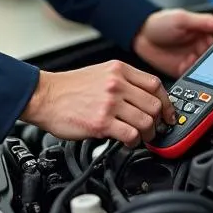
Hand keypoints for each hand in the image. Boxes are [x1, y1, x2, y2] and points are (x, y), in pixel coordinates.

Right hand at [21, 60, 177, 146]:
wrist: (44, 96)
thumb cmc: (68, 88)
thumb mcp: (100, 73)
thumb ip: (123, 82)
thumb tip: (144, 99)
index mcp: (119, 70)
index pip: (156, 85)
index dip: (167, 103)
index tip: (168, 114)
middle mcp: (117, 84)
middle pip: (155, 105)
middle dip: (158, 121)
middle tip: (153, 129)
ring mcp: (110, 103)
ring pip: (147, 122)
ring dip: (147, 134)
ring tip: (139, 137)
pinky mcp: (102, 122)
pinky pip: (131, 135)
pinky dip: (133, 143)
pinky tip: (126, 142)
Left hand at [133, 9, 212, 77]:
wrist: (138, 35)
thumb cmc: (160, 22)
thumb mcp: (184, 19)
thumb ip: (207, 22)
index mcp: (205, 36)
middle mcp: (200, 50)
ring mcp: (191, 62)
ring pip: (205, 73)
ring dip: (204, 74)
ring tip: (198, 68)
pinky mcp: (181, 72)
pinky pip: (192, 80)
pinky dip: (193, 79)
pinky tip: (187, 72)